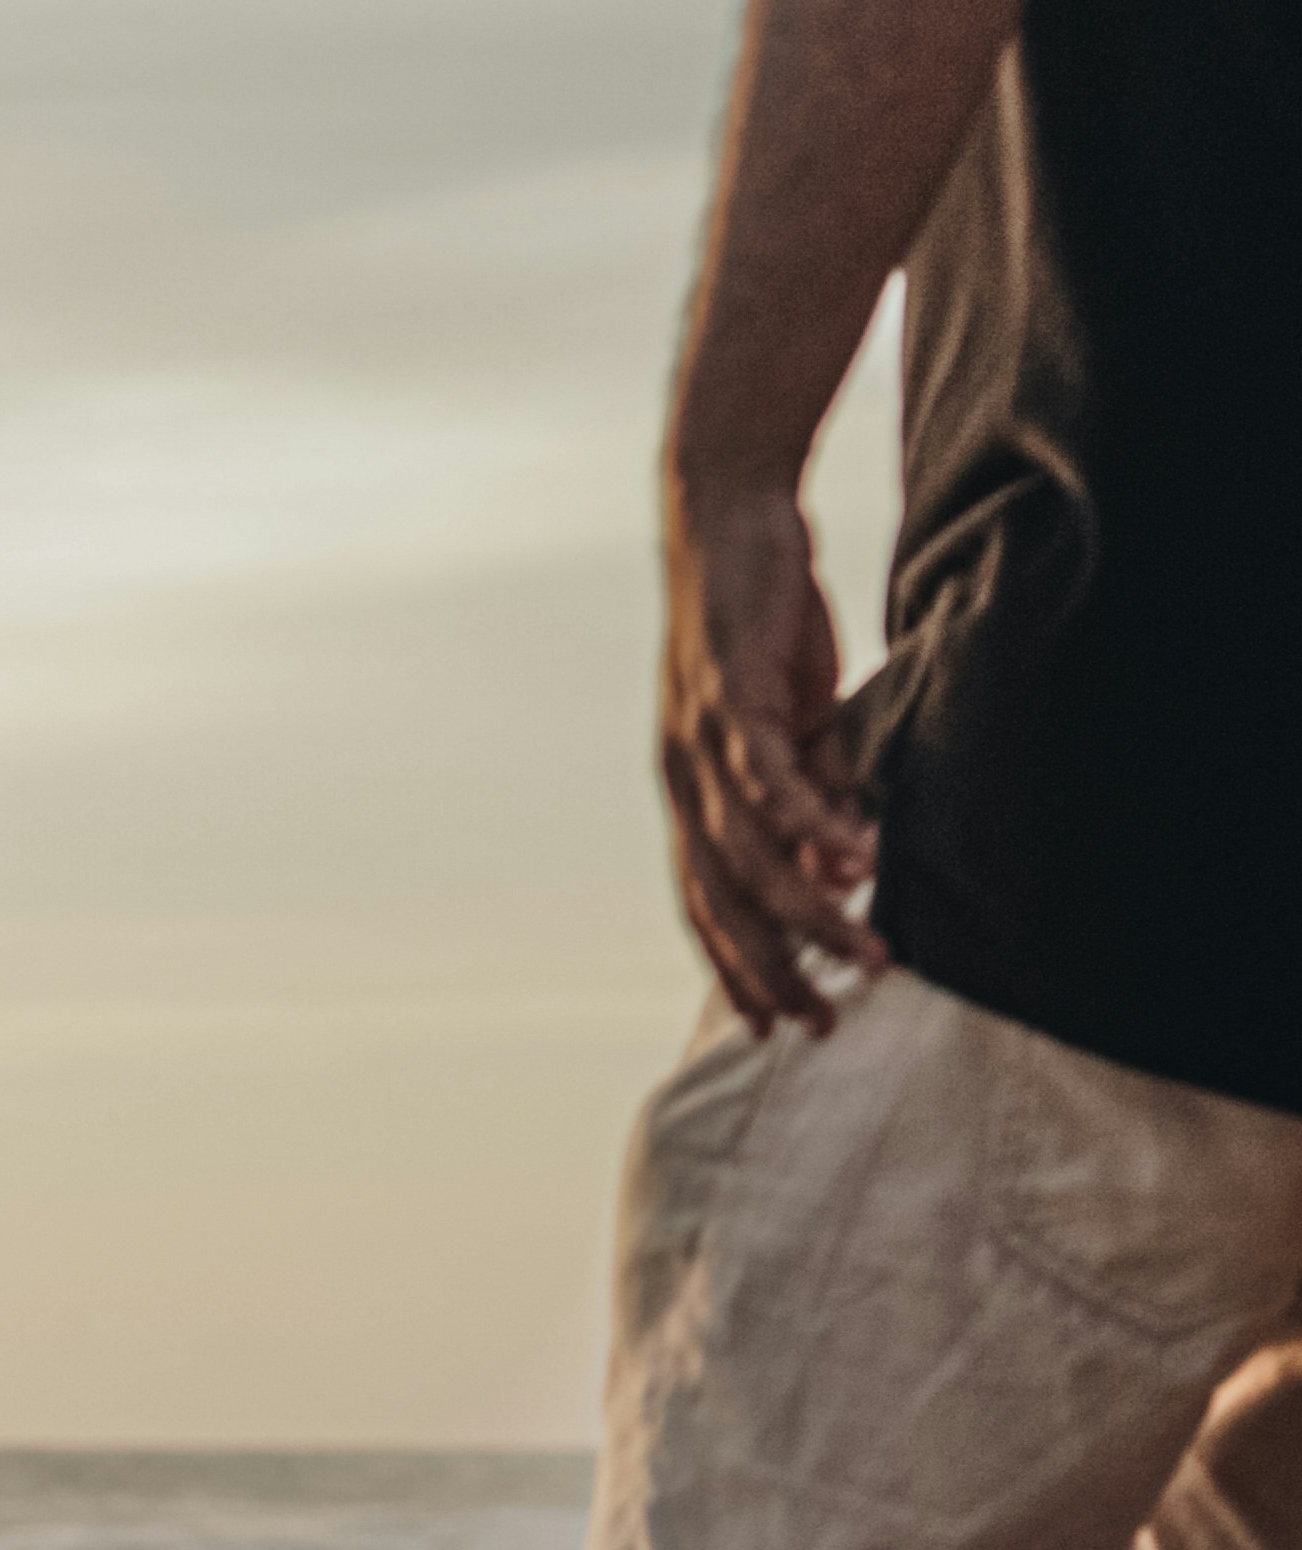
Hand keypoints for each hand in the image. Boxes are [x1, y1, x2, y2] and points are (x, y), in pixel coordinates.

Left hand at [660, 477, 880, 1029]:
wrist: (729, 522)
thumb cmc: (764, 629)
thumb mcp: (796, 726)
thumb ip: (816, 792)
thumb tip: (843, 862)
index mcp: (691, 797)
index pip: (706, 907)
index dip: (737, 970)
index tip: (775, 1027)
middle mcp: (682, 783)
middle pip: (724, 903)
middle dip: (775, 969)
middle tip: (825, 1022)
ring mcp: (698, 743)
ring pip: (750, 853)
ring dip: (811, 910)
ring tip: (867, 953)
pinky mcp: (730, 696)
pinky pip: (769, 778)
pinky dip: (811, 822)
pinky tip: (857, 858)